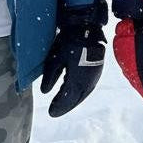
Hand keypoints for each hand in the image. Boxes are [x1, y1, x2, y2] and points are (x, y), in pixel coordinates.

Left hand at [40, 2, 106, 117]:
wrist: (87, 28)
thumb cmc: (69, 42)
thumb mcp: (55, 59)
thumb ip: (50, 77)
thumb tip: (45, 91)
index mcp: (76, 80)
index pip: (66, 99)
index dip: (58, 107)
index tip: (51, 113)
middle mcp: (87, 82)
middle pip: (75, 99)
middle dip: (65, 106)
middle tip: (55, 112)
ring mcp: (94, 77)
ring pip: (83, 94)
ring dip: (73, 101)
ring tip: (64, 105)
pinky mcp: (97, 71)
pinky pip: (88, 88)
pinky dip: (80, 94)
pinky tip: (75, 93)